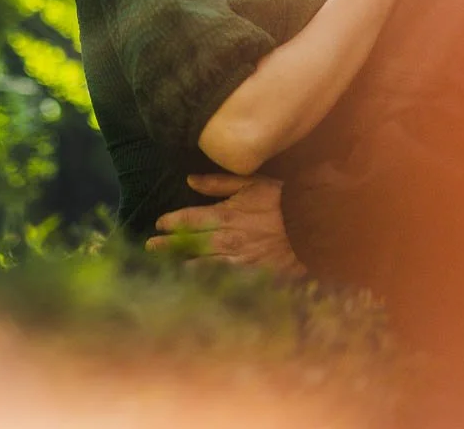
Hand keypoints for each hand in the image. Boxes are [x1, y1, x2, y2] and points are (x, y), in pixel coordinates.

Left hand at [147, 174, 306, 277]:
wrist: (312, 225)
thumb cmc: (282, 200)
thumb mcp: (250, 182)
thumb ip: (218, 183)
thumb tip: (190, 180)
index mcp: (224, 215)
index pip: (187, 220)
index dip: (169, 222)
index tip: (158, 224)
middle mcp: (225, 240)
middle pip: (187, 245)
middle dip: (166, 247)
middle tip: (150, 248)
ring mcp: (237, 260)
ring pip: (200, 266)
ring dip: (180, 266)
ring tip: (164, 267)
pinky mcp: (249, 274)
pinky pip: (221, 280)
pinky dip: (205, 281)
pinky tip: (193, 282)